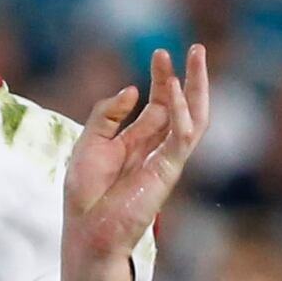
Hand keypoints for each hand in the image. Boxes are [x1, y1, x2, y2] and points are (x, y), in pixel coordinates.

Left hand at [66, 42, 206, 271]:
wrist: (88, 232)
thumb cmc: (85, 195)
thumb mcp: (89, 142)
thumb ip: (107, 114)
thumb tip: (133, 89)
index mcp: (137, 142)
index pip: (159, 105)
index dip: (162, 78)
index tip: (161, 53)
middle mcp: (156, 148)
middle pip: (181, 106)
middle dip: (188, 77)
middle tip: (195, 48)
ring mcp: (166, 159)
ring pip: (194, 117)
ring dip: (197, 88)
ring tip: (196, 58)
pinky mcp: (168, 170)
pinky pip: (183, 136)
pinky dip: (182, 112)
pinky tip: (176, 89)